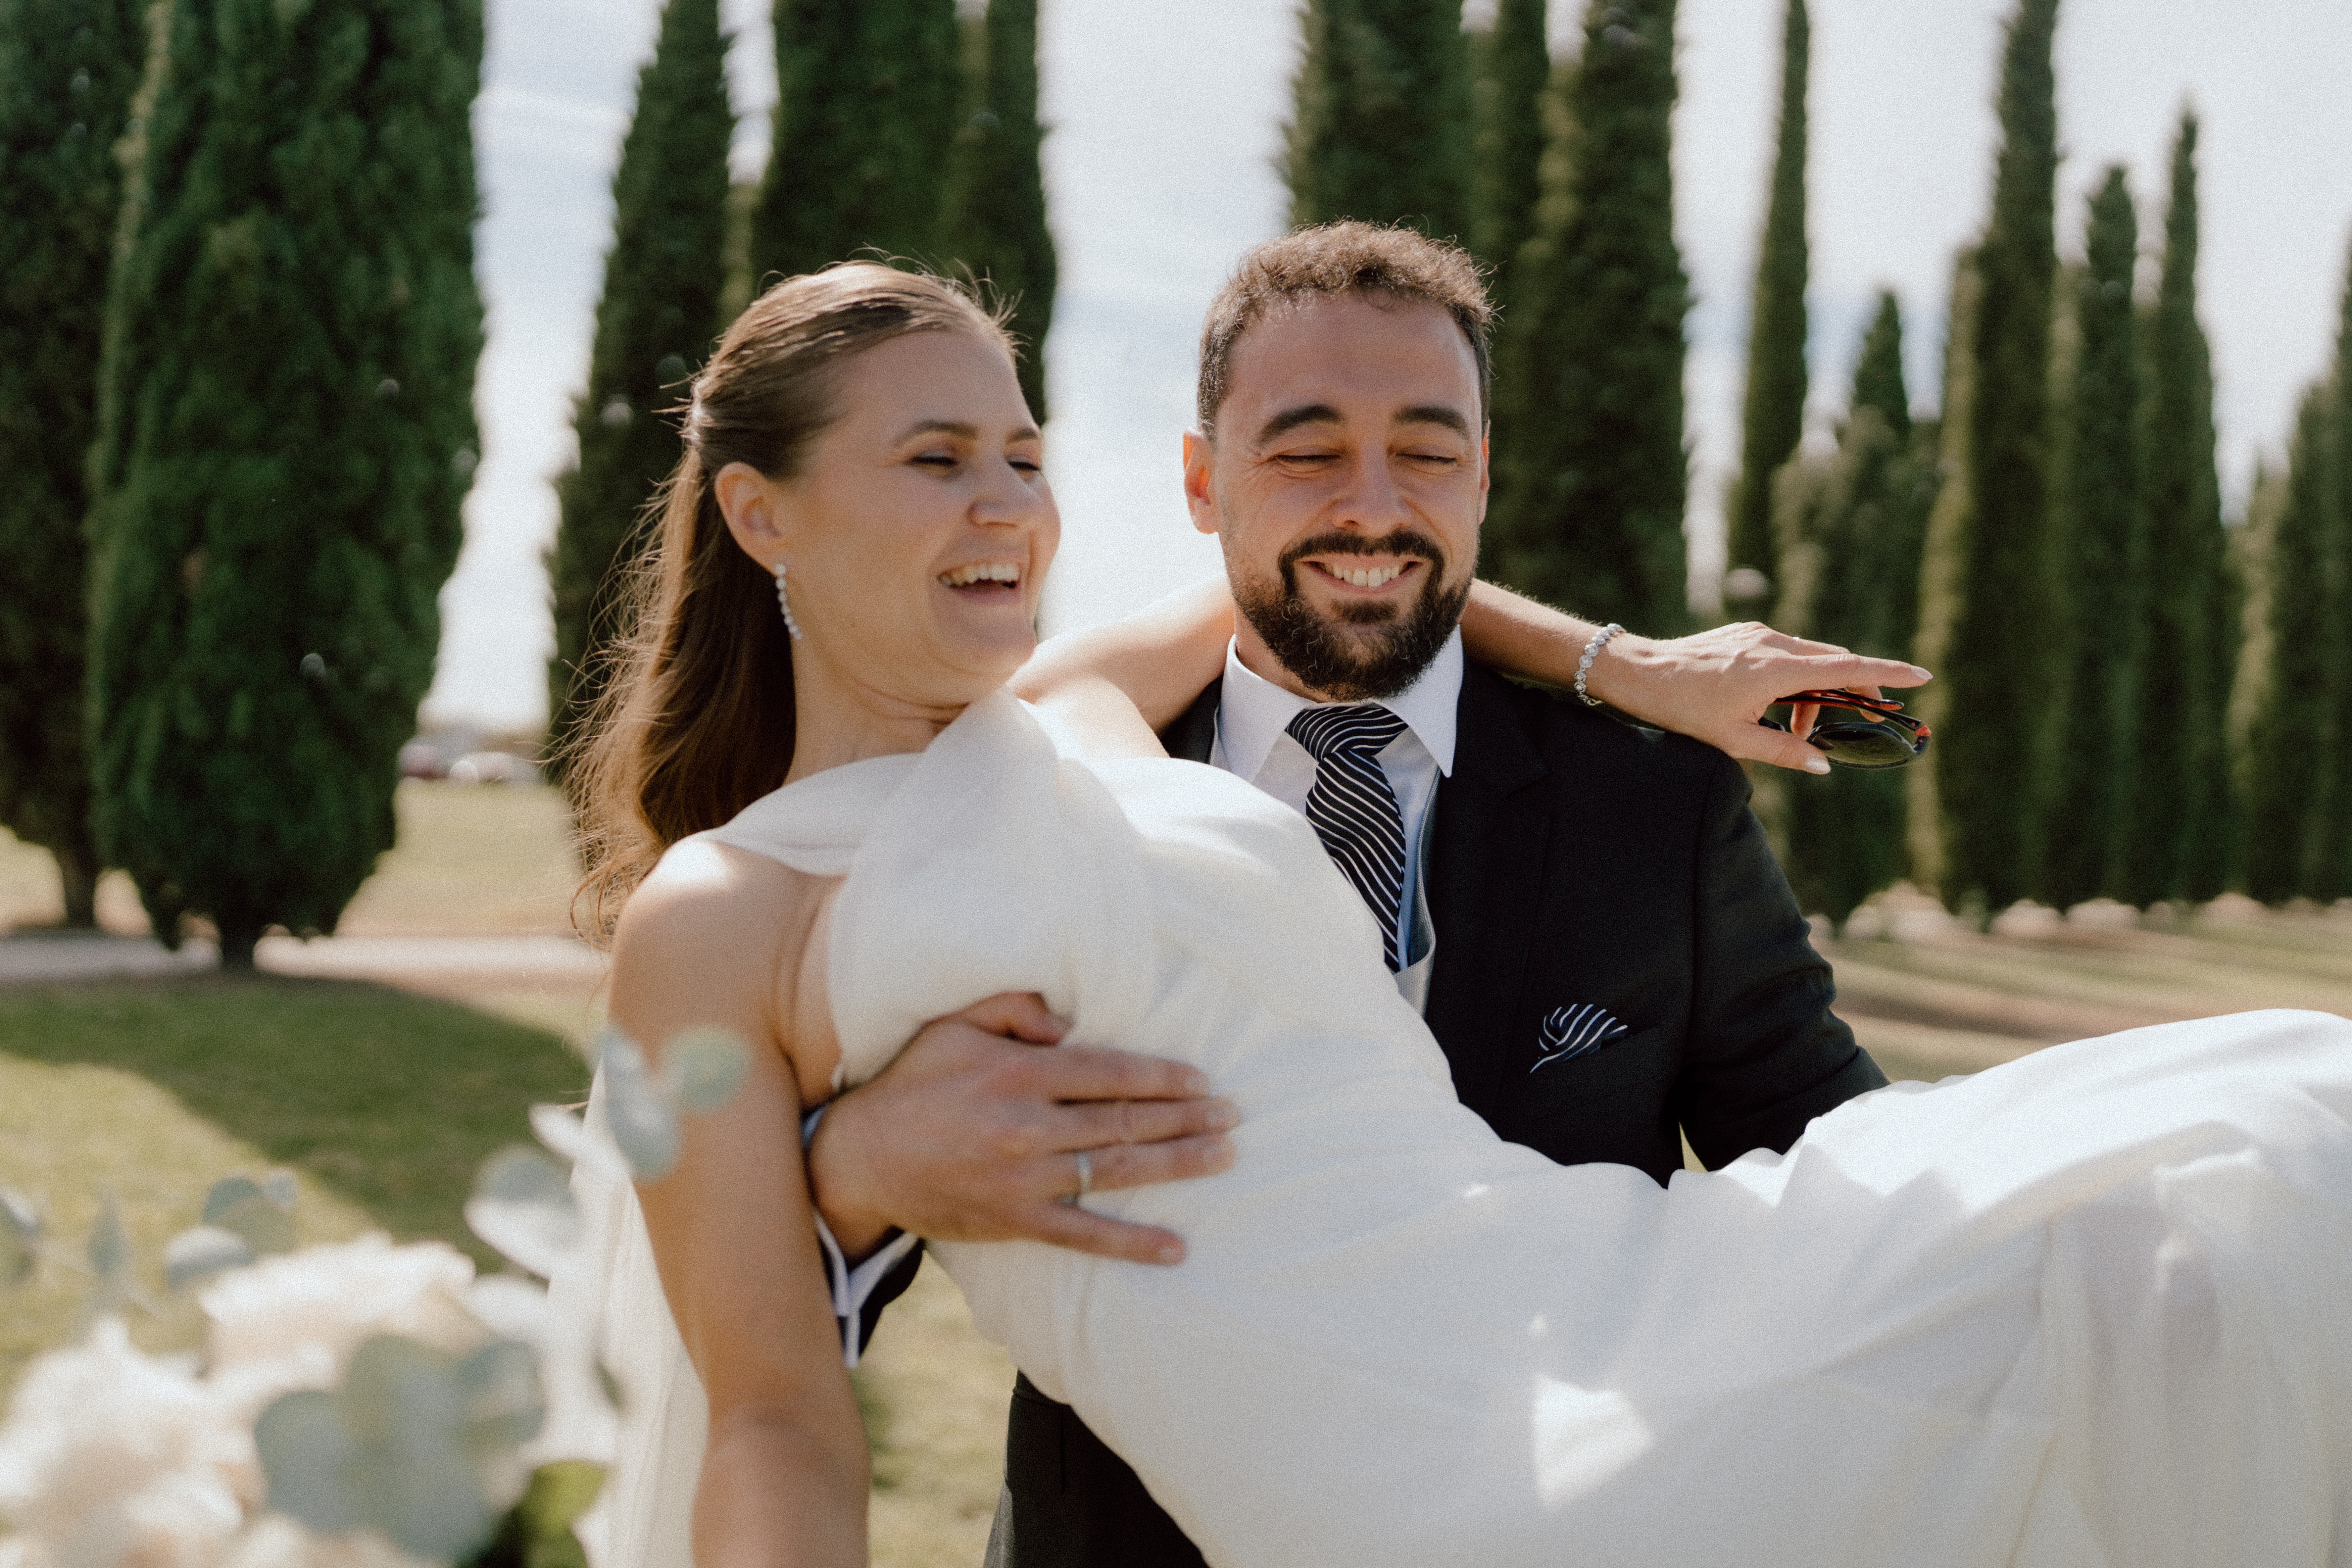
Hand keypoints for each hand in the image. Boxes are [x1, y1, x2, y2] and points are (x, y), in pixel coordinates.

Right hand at [804, 992, 1238, 1264]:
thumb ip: (1013, 1010)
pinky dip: (1132, 1243)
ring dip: (1176, 1165)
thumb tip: (1069, 1020)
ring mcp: (1025, 1178)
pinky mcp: (1016, 1220)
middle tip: (1233, 1116)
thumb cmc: (914, 1083)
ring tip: (1223, 1158)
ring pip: (1117, 1171)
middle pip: (1125, 1120)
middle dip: (1186, 1118)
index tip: (1203, 1080)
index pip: (1109, 1073)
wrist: (861, 1159)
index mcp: (1019, 1073)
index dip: (1163, 1077)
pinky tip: (1177, 1248)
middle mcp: (1029, 1126)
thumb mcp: (953, 1027)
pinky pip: (1085, 1235)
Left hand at [1586, 623, 1931, 774]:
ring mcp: (1758, 634)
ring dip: (1815, 692)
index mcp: (1776, 669)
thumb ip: (1784, 753)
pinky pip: (1785, 654)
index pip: (1847, 668)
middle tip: (1860, 718)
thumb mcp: (1735, 740)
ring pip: (1809, 659)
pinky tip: (1773, 707)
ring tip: (1797, 729)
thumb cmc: (1683, 708)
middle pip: (1834, 662)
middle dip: (1852, 690)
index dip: (1887, 674)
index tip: (1921, 676)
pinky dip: (1793, 679)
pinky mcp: (1745, 633)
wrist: (1640, 672)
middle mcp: (1773, 643)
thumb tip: (1822, 764)